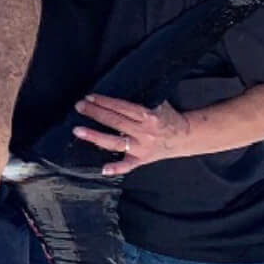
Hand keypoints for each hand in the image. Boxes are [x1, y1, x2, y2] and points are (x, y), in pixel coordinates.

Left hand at [73, 93, 190, 174]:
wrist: (185, 137)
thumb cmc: (168, 119)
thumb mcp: (158, 105)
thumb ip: (140, 101)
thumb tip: (118, 93)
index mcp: (149, 116)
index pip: (122, 107)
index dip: (105, 102)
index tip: (90, 97)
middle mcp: (144, 133)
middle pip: (116, 122)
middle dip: (96, 113)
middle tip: (80, 107)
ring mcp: (142, 148)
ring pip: (115, 143)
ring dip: (95, 137)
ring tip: (78, 131)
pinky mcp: (141, 160)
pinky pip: (128, 166)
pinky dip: (116, 168)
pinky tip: (103, 169)